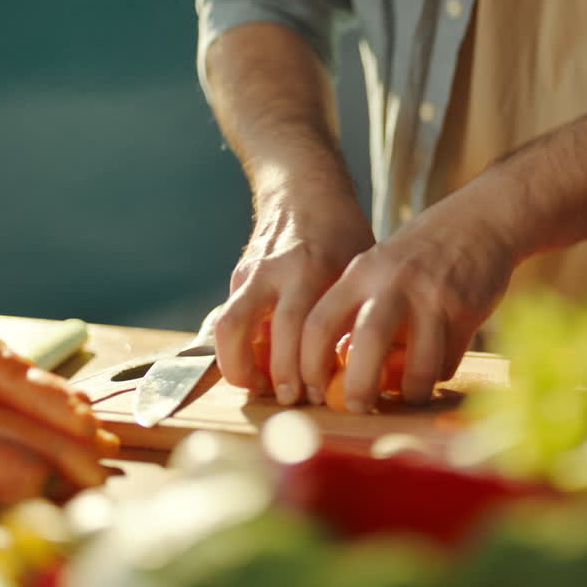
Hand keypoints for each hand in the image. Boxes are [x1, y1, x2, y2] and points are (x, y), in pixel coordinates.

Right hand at [214, 198, 373, 402]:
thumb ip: (353, 310)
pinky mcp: (237, 277)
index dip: (310, 371)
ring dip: (240, 367)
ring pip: (227, 330)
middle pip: (263, 337)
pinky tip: (263, 362)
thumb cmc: (343, 233)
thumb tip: (359, 368)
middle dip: (276, 377)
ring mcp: (251, 274)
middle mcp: (276, 272)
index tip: (322, 394)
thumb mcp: (359, 266)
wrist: (304, 189)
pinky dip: (241, 347)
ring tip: (262, 385)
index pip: (303, 333)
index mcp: (312, 268)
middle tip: (293, 398)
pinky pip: (230, 321)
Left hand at [297, 199, 519, 412]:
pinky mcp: (466, 310)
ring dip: (411, 392)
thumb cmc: (421, 254)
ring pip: (418, 367)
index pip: (319, 323)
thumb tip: (338, 369)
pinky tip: (438, 362)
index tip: (313, 391)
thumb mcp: (379, 268)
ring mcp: (433, 296)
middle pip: (366, 346)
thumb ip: (357, 308)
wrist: (481, 220)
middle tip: (357, 407)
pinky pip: (448, 362)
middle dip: (359, 388)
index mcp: (361, 273)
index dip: (309, 366)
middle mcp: (393, 282)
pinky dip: (440, 373)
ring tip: (408, 394)